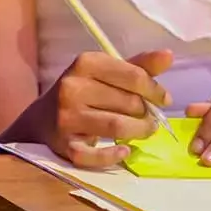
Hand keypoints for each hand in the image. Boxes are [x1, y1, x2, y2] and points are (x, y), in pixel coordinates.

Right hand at [34, 50, 173, 167]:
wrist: (42, 119)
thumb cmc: (83, 91)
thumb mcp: (106, 72)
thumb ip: (138, 66)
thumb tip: (168, 55)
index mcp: (85, 63)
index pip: (133, 76)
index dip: (155, 90)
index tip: (164, 99)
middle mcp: (73, 87)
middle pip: (128, 102)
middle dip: (148, 113)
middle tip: (152, 118)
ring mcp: (67, 117)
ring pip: (117, 126)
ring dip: (139, 131)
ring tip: (146, 131)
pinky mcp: (65, 144)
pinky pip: (95, 155)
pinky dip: (114, 155)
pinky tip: (125, 150)